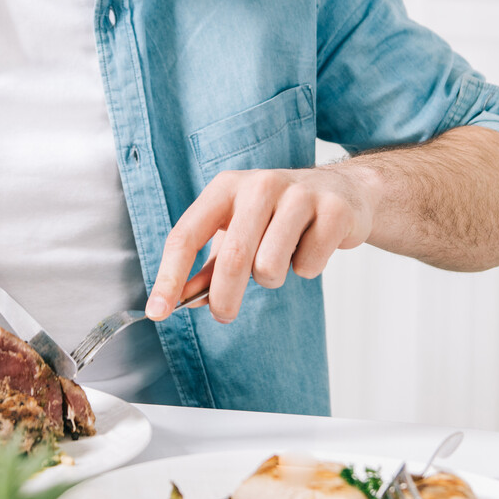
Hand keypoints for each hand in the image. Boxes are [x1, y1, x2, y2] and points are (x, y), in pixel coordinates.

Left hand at [145, 166, 376, 322]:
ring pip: (270, 266)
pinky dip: (307, 269)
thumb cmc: (277, 216)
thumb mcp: (237, 230)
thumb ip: (208, 265)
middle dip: (223, 298)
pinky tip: (311, 246)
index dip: (169, 276)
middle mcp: (259, 184)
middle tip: (224, 314)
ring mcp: (298, 194)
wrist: (342, 191)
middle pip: (231, 257)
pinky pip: (308, 266)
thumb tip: (180, 300)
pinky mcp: (333, 210)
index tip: (156, 312)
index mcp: (225, 187)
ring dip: (272, 278)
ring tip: (282, 258)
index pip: (186, 235)